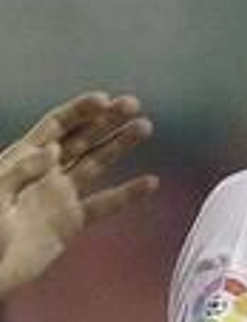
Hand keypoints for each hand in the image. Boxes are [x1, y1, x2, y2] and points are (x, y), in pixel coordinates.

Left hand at [0, 92, 158, 297]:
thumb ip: (21, 170)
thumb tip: (55, 150)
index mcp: (22, 158)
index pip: (56, 126)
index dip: (80, 111)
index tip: (104, 99)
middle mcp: (45, 172)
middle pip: (81, 138)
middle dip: (107, 120)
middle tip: (133, 105)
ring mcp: (60, 196)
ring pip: (96, 163)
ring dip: (120, 145)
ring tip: (144, 127)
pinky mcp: (72, 222)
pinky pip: (105, 204)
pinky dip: (128, 194)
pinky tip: (150, 183)